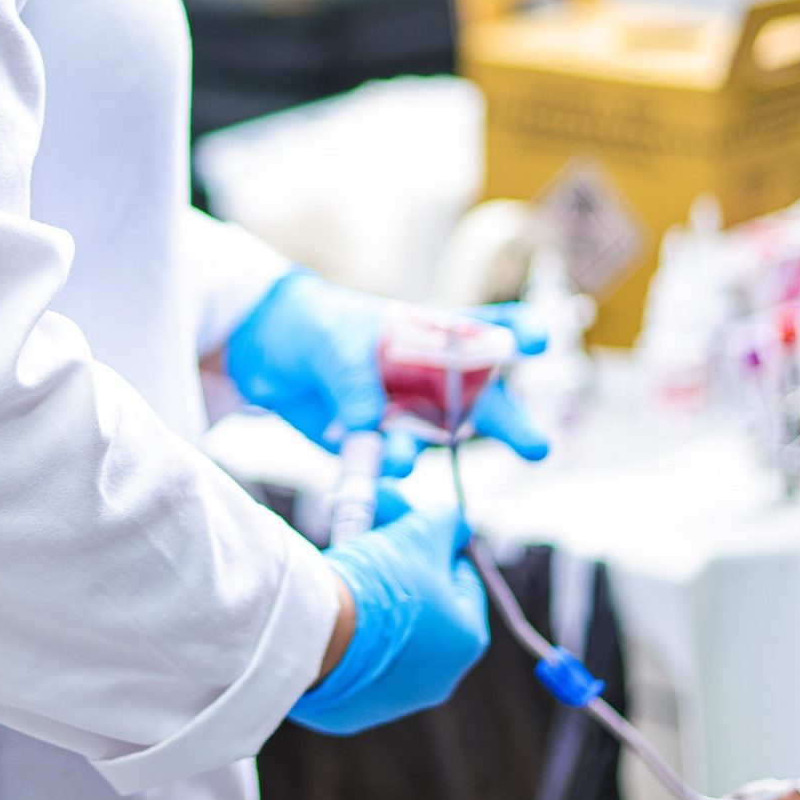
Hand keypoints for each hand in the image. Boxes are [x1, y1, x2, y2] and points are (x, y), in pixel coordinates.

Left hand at [224, 271, 547, 475]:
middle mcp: (426, 380)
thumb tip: (370, 426)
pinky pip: (385, 467)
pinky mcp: (371, 447)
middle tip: (537, 447)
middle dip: (510, 424)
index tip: (536, 341)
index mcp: (426, 336)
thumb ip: (355, 380)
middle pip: (479, 403)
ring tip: (390, 457)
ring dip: (414, 453)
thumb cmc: (312, 324)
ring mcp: (402, 416)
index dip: (516, 333)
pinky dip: (377, 474)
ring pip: (428, 444)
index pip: (484, 330)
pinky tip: (363, 472)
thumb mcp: (333, 340)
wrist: (261, 350)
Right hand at [292, 505, 488, 735]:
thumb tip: (458, 518)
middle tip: (374, 539)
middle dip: (402, 570)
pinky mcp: (351, 710)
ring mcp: (393, 699)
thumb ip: (448, 521)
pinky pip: (356, 663)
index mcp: (466, 640)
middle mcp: (438, 678)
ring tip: (347, 573)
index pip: (464, 579)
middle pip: (427, 608)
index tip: (410, 528)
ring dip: (375, 602)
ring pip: (391, 636)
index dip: (437, 547)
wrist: (316, 633)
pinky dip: (347, 636)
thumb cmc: (378, 584)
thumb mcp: (421, 533)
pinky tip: (330, 612)